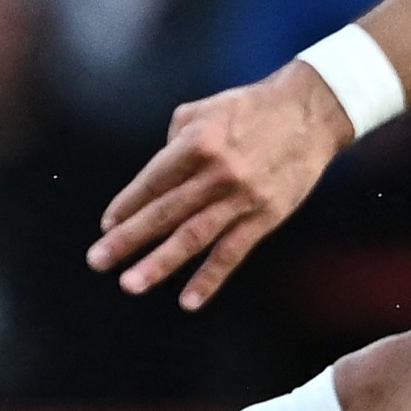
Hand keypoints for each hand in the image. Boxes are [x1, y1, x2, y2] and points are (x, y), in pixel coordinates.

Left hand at [89, 66, 357, 308]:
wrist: (312, 113)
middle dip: (127, 239)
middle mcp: (217, 172)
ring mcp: (242, 198)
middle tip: (98, 261)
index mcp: (198, 142)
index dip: (127, 205)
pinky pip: (232, 253)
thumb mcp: (206, 109)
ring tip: (130, 284)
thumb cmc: (251, 108)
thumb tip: (157, 177)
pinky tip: (188, 301)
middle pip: (165, 212)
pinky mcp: (266, 216)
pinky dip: (210, 278)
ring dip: (159, 263)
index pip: (152, 181)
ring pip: (193, 237)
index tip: (106, 227)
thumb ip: (174, 139)